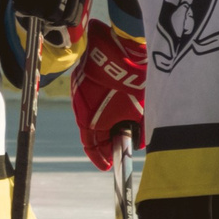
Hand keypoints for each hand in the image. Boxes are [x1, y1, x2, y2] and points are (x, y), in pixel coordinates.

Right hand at [71, 21, 145, 171]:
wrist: (121, 52)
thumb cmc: (131, 86)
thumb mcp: (139, 112)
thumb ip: (137, 131)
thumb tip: (139, 142)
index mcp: (90, 121)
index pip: (91, 146)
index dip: (100, 157)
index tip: (107, 166)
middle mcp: (81, 109)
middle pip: (92, 130)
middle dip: (107, 139)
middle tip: (122, 144)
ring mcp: (80, 94)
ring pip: (92, 114)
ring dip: (106, 121)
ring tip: (124, 122)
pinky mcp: (82, 80)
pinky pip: (92, 101)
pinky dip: (104, 107)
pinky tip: (118, 104)